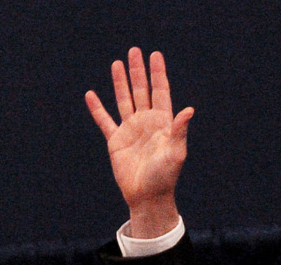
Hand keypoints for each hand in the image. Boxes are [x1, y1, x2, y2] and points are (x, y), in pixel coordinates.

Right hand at [85, 48, 193, 237]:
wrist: (147, 197)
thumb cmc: (165, 177)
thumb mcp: (175, 153)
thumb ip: (179, 131)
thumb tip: (189, 110)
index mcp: (162, 124)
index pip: (160, 92)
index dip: (158, 74)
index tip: (155, 55)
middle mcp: (146, 124)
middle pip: (141, 91)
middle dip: (139, 72)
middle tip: (135, 51)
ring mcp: (131, 131)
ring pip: (124, 100)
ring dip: (121, 82)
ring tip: (117, 63)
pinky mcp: (116, 142)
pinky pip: (105, 121)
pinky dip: (97, 108)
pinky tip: (91, 95)